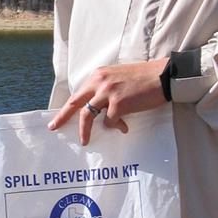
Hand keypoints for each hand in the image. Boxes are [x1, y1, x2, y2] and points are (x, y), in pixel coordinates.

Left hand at [48, 59, 168, 144]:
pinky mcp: (119, 103)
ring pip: (88, 115)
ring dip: (86, 130)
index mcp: (98, 76)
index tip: (57, 117)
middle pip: (75, 103)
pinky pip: (110, 121)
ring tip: (85, 141)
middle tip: (54, 127)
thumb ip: (105, 90)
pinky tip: (124, 126)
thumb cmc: (143, 78)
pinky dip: (116, 126)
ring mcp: (108, 92)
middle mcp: (100, 82)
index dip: (67, 107)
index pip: (78, 93)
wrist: (162, 75)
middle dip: (63, 117)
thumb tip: (98, 110)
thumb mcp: (118, 78)